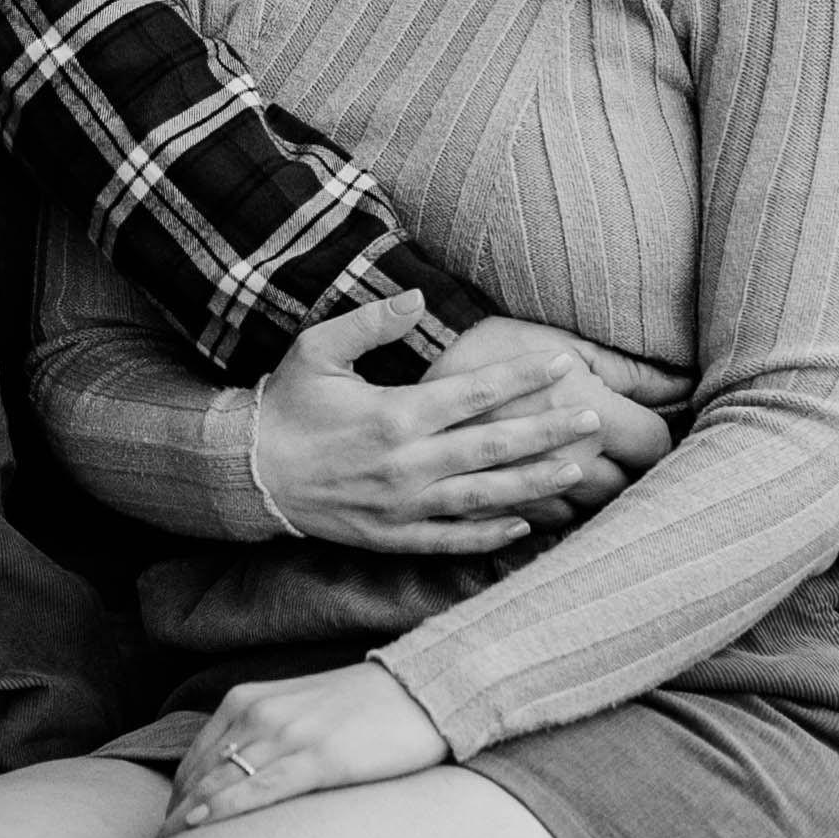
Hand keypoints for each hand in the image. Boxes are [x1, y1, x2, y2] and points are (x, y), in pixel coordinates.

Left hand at [162, 659, 444, 830]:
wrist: (422, 690)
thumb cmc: (363, 708)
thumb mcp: (296, 711)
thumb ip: (261, 737)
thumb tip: (236, 781)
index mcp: (247, 700)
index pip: (194, 760)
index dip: (175, 801)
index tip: (167, 835)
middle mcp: (258, 713)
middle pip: (198, 776)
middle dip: (174, 818)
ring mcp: (287, 735)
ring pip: (220, 784)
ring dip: (188, 822)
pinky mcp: (319, 759)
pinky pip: (258, 790)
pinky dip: (223, 811)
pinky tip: (200, 829)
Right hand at [245, 295, 671, 555]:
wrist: (246, 473)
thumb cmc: (285, 404)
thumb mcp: (317, 349)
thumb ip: (370, 322)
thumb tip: (418, 298)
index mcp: (395, 415)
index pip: (476, 392)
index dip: (525, 377)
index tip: (565, 364)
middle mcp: (407, 463)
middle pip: (494, 446)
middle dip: (548, 432)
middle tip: (593, 420)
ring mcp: (402, 505)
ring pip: (483, 496)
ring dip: (534, 484)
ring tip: (578, 470)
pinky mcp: (390, 535)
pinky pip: (450, 539)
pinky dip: (489, 534)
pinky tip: (524, 524)